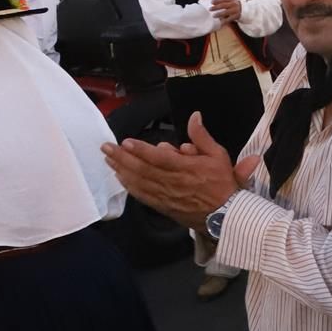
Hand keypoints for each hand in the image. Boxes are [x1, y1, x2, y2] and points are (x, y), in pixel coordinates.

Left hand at [101, 113, 258, 231]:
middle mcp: (173, 182)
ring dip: (122, 170)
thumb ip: (202, 136)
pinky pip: (142, 195)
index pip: (160, 158)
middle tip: (106, 147)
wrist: (225, 214)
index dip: (142, 150)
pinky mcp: (162, 205)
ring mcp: (166, 195)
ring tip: (108, 159)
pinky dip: (129, 186)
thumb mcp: (218, 155)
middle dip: (123, 157)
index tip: (126, 142)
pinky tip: (120, 178)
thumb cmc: (222, 183)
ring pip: (139, 182)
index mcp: (187, 168)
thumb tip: (194, 116)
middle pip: (143, 169)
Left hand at [209, 0, 242, 22]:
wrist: (247, 10)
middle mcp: (234, 4)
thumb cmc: (236, 6)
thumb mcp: (232, 1)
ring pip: (226, 12)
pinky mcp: (236, 16)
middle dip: (216, 7)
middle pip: (223, 5)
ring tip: (214, 16)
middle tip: (210, 9)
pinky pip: (229, 19)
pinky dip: (224, 21)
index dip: (217, 0)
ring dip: (219, 14)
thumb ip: (225, 1)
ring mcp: (235, 10)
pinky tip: (220, 22)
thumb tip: (214, 3)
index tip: (211, 2)